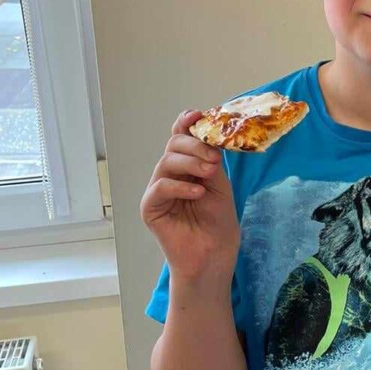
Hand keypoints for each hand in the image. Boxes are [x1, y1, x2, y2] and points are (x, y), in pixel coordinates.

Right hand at [140, 110, 239, 280]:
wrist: (213, 255)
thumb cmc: (218, 222)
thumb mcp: (220, 184)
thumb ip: (211, 159)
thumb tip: (207, 133)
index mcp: (186, 166)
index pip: (180, 137)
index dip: (186, 123)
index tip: (199, 114)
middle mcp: (169, 174)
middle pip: (173, 145)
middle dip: (194, 145)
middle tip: (214, 158)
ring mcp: (158, 190)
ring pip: (166, 162)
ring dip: (190, 163)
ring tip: (210, 173)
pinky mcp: (150, 208)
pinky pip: (160, 187)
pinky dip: (180, 186)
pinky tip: (198, 192)